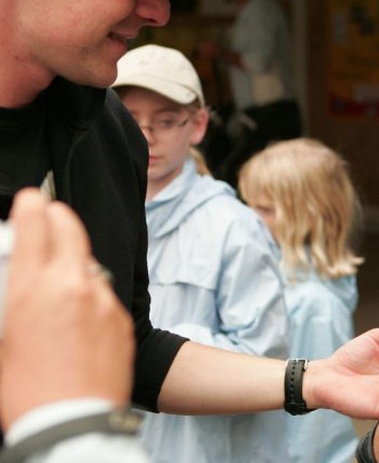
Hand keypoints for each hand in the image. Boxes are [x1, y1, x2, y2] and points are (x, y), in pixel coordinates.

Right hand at [0, 189, 134, 429]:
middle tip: (54, 212)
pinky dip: (90, 291)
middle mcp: (72, 287)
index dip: (32, 207)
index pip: (35, 229)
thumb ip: (11, 305)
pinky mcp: (121, 320)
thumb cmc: (29, 393)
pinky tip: (79, 308)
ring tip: (62, 270)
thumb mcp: (3, 344)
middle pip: (71, 231)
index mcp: (34, 290)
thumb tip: (17, 290)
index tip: (33, 197)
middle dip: (60, 216)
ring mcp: (102, 301)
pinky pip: (104, 293)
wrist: (77, 425)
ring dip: (75, 259)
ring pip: (90, 264)